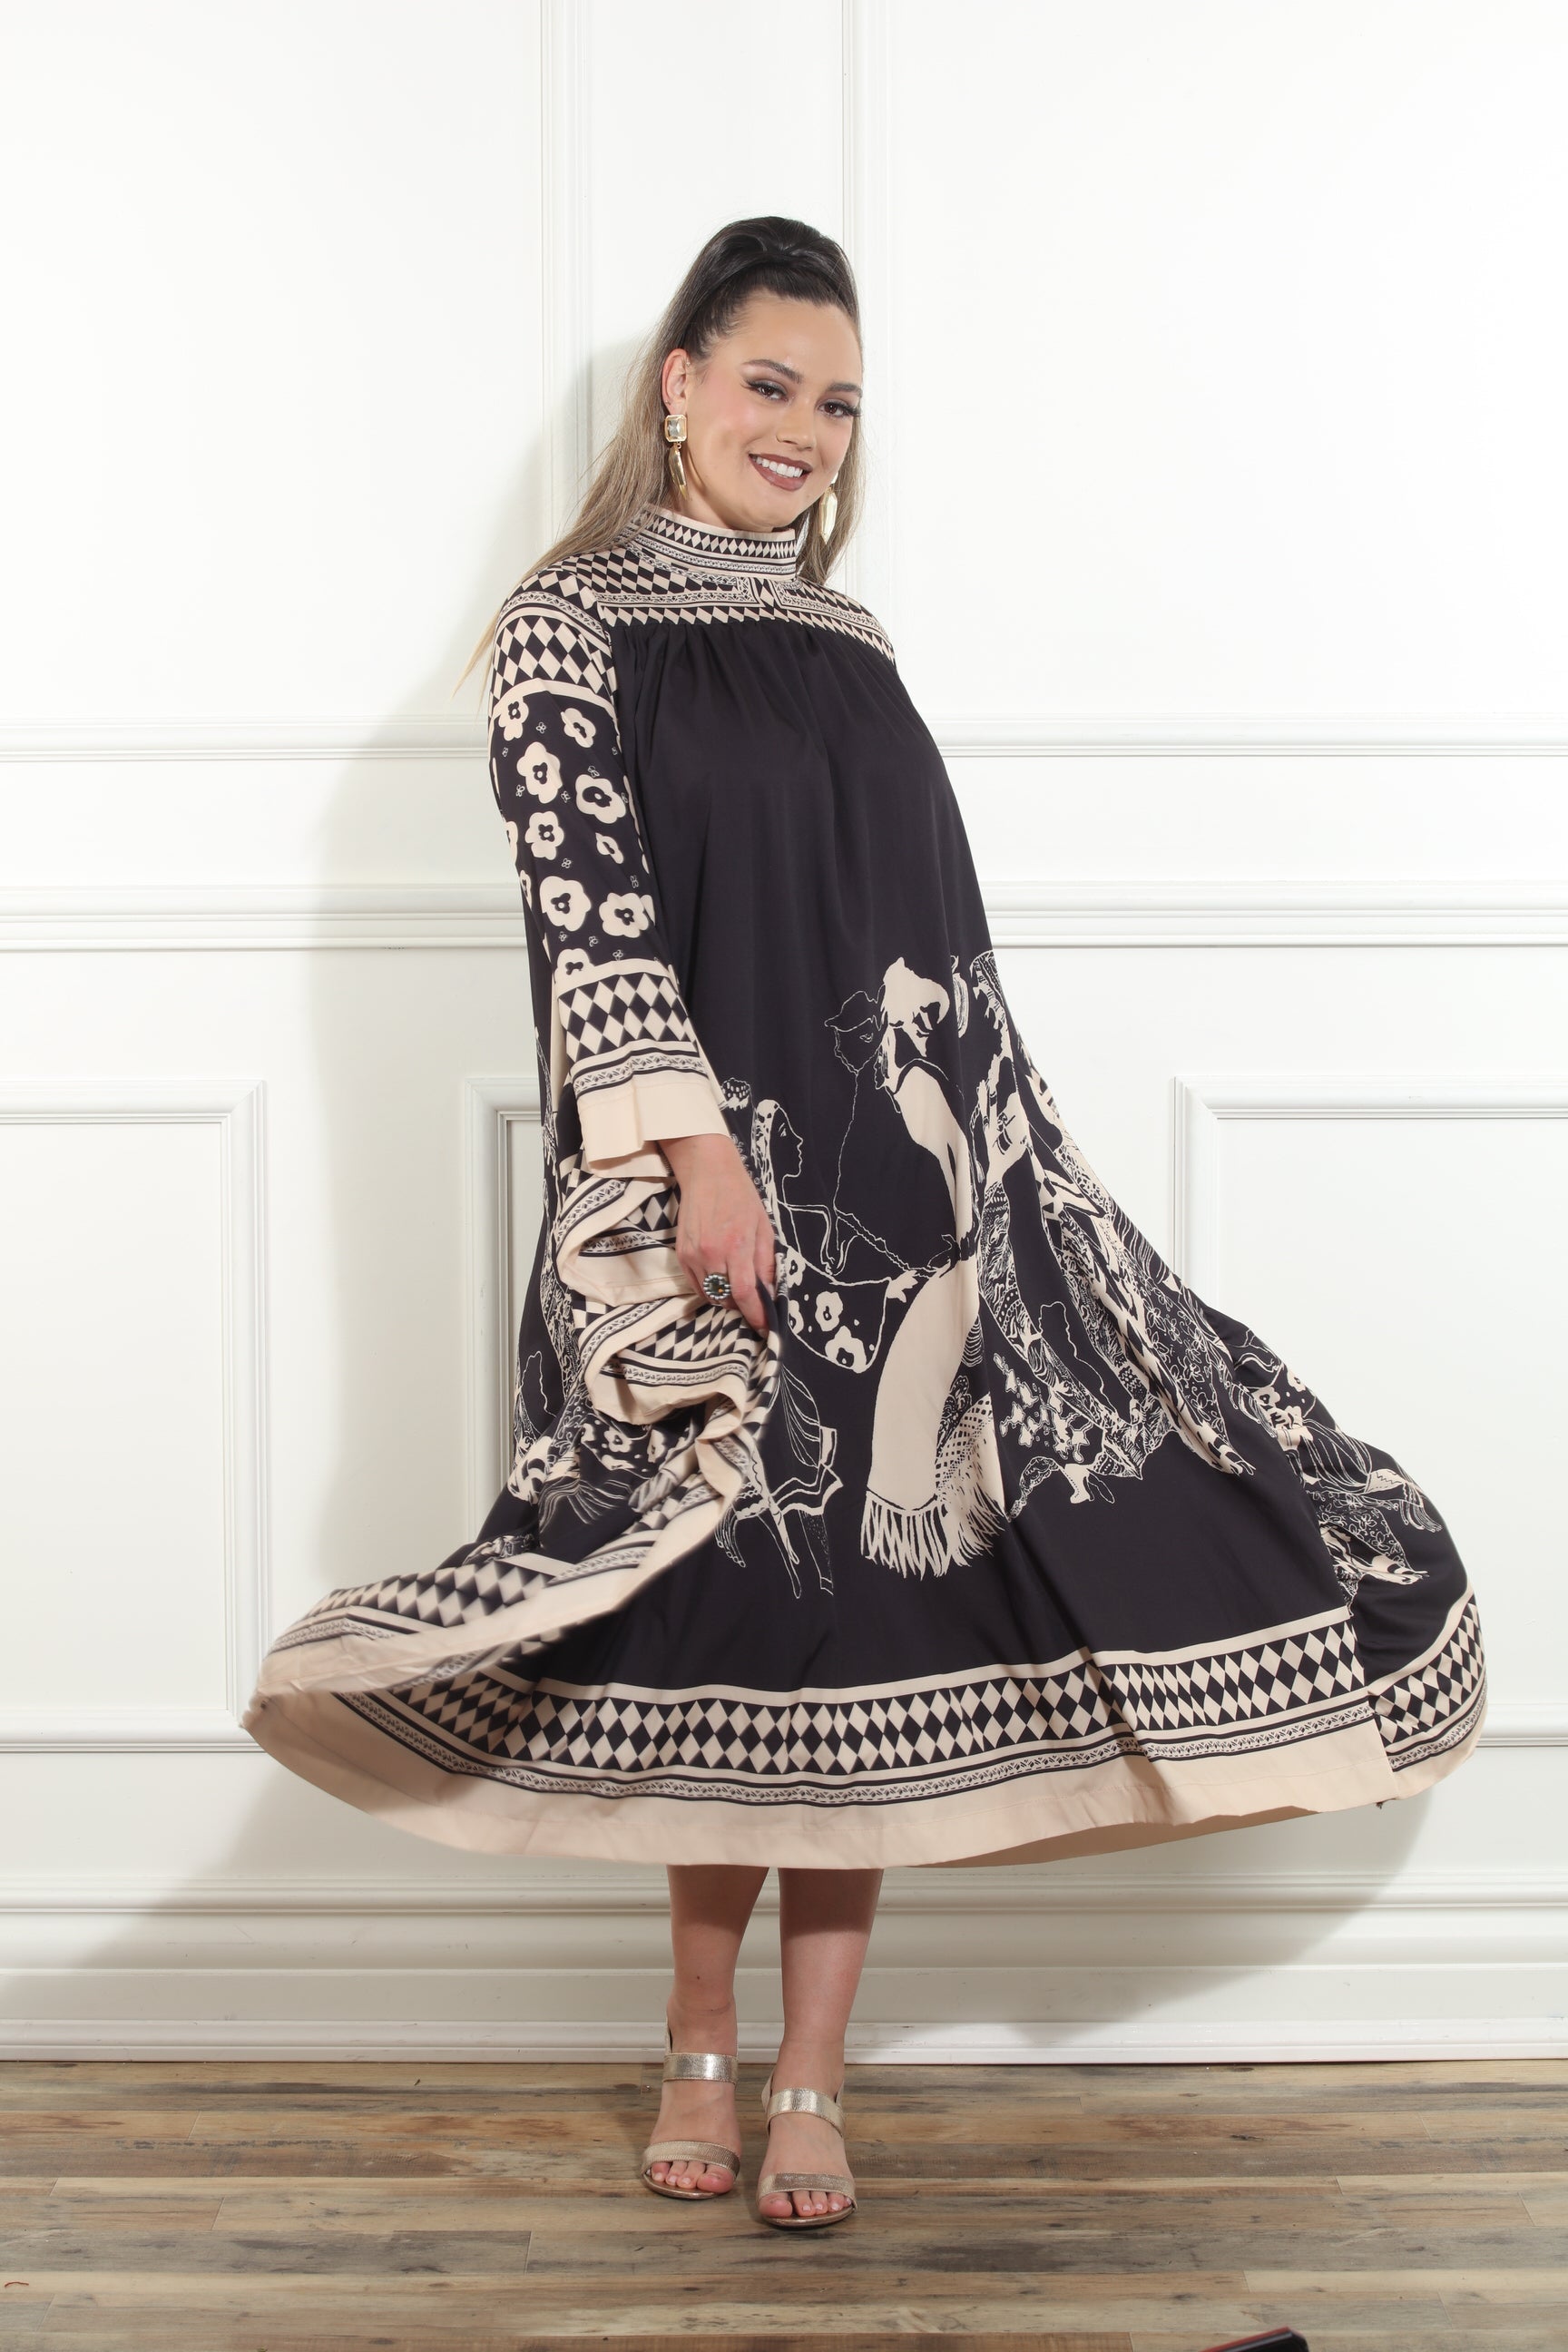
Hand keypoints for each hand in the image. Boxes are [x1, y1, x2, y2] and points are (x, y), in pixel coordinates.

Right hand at [662, 1131, 776, 1335]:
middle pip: (726, 1298)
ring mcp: (693, 1255)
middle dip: (743, 1305)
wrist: (707, 1173)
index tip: (765, 1326)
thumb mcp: (763, 1228)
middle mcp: (711, 1254)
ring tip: (738, 1285)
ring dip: (726, 1298)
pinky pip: (696, 1285)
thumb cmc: (741, 1197)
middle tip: (755, 1301)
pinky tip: (721, 1277)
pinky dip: (710, 1289)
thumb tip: (768, 1294)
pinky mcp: (681, 1254)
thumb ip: (765, 1263)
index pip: (744, 1292)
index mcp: (736, 1245)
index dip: (755, 1314)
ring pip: (711, 1294)